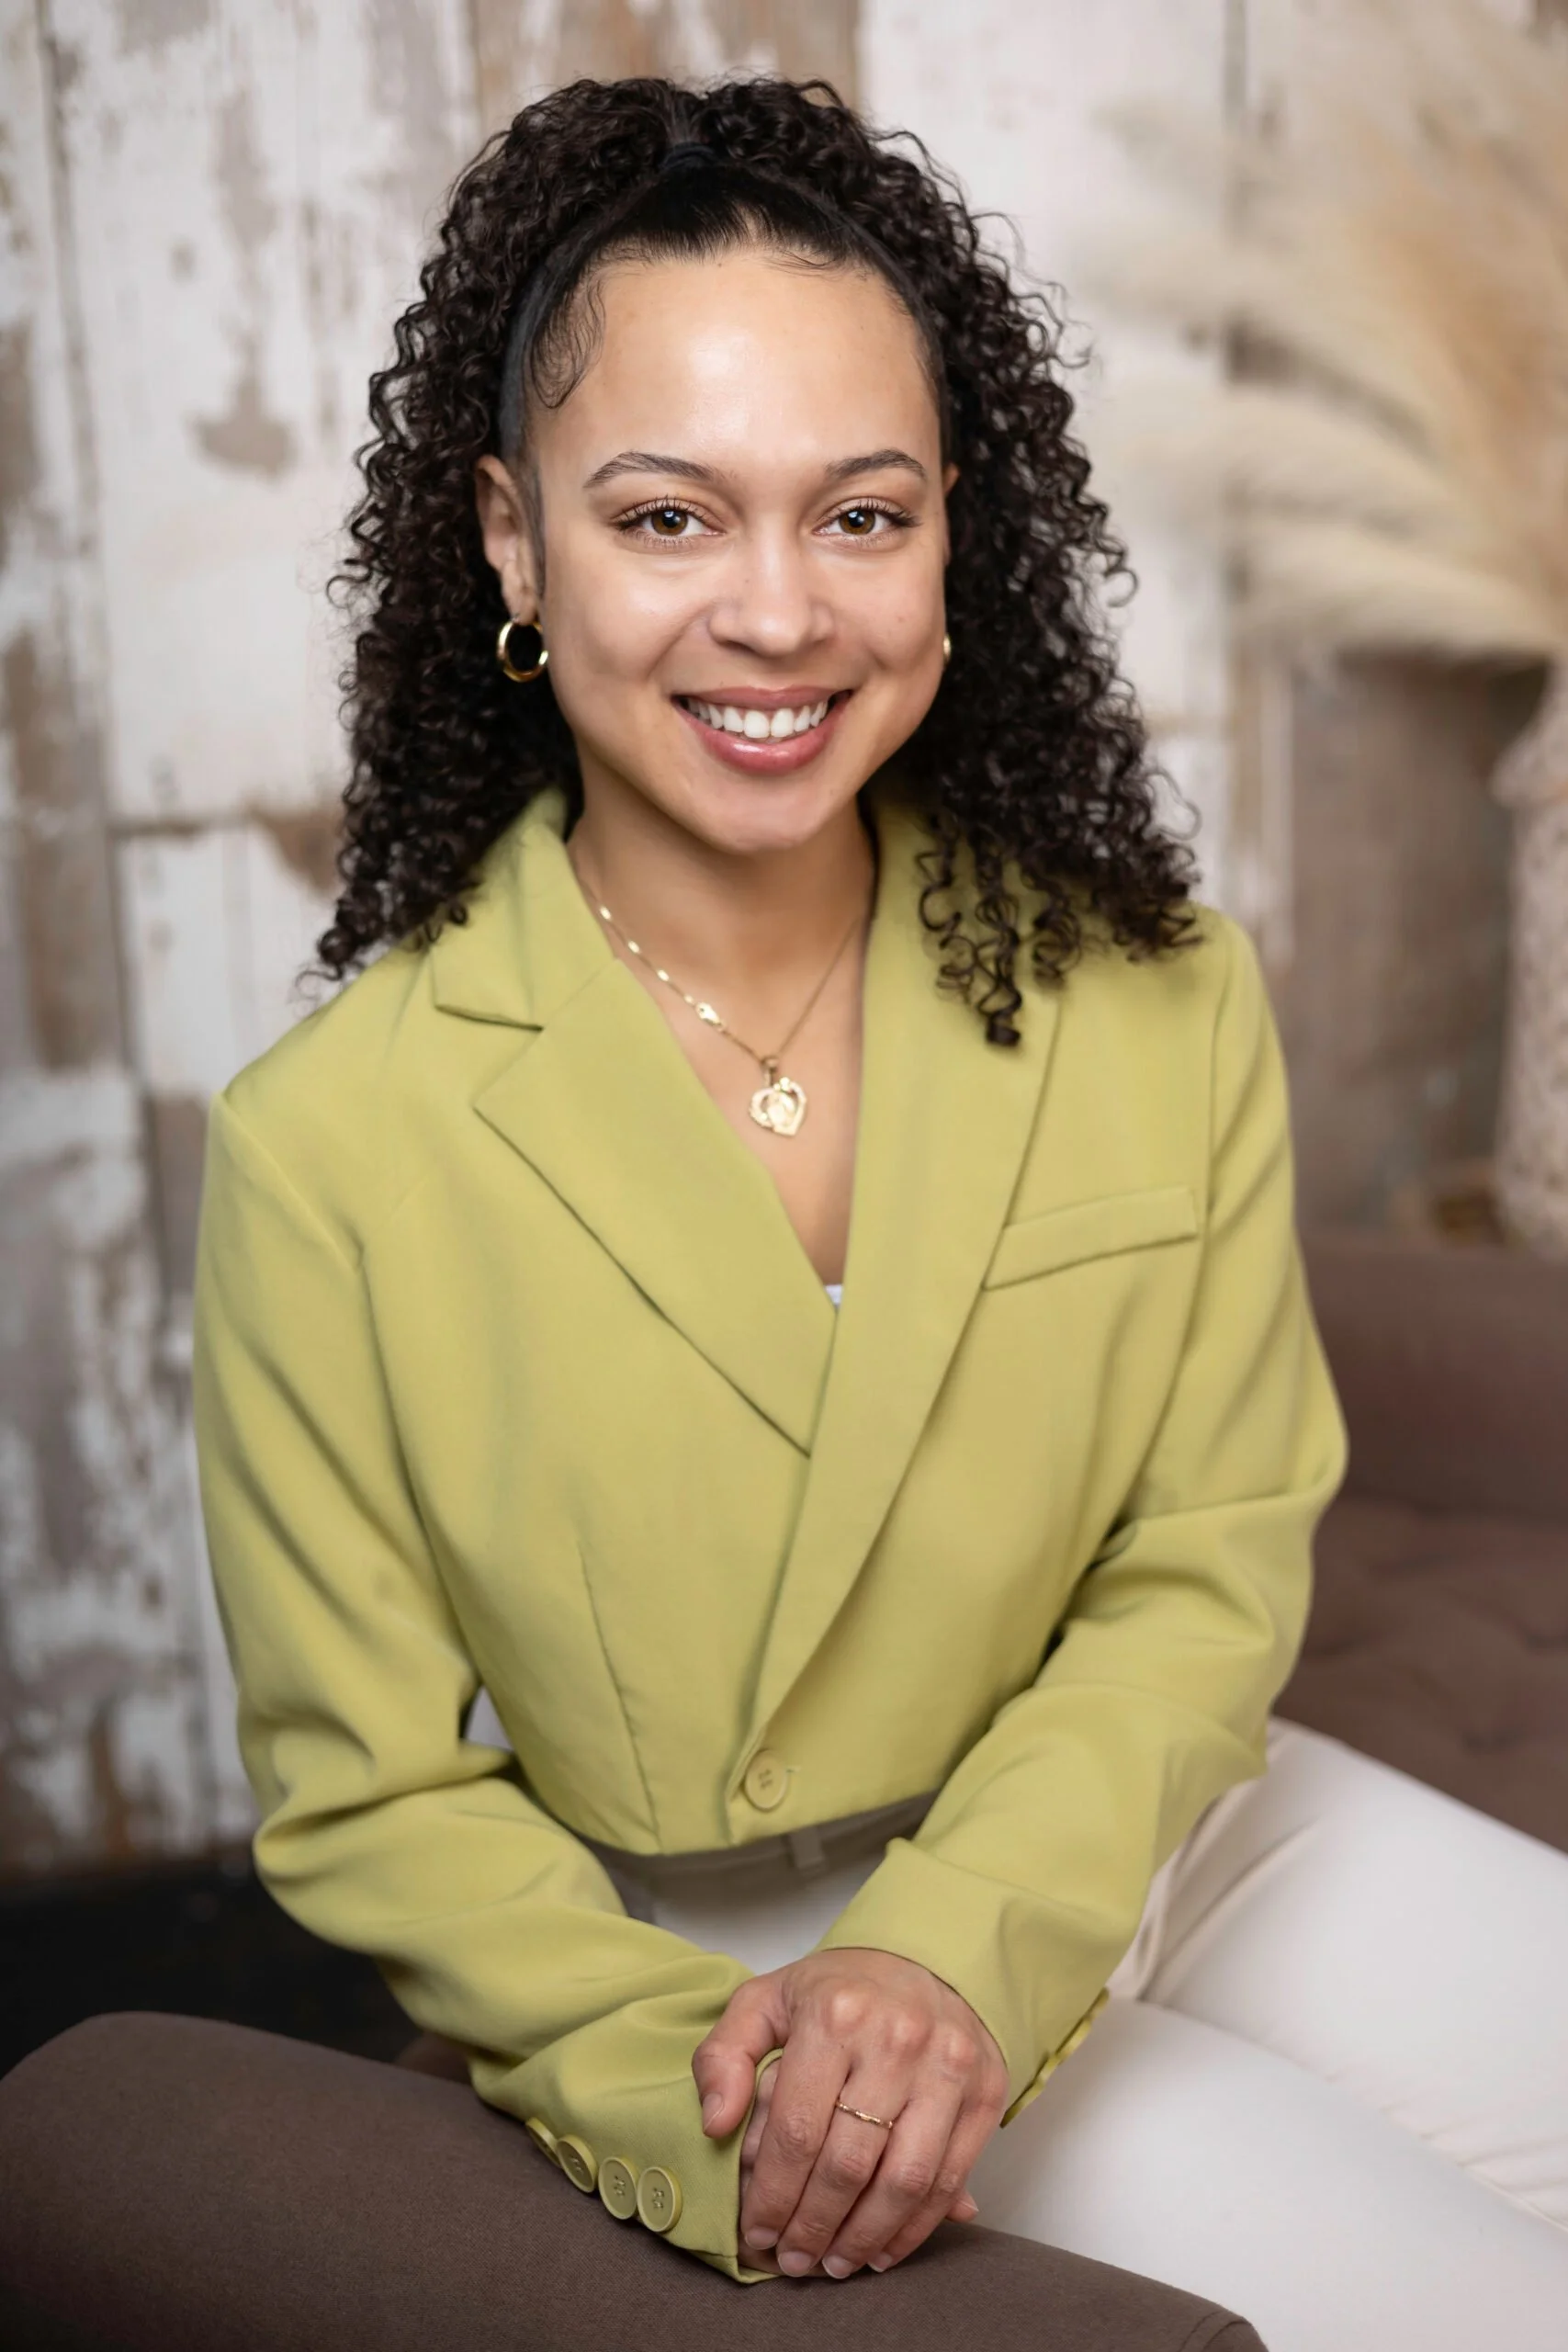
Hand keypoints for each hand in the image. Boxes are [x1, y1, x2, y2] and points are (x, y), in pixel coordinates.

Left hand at [693, 1947, 1005, 2278]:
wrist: (927, 1960)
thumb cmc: (838, 1992)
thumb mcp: (766, 2001)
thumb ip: (724, 2056)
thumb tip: (715, 2124)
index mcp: (835, 2013)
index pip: (797, 2129)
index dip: (773, 2195)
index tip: (756, 2233)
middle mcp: (897, 2038)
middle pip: (848, 2163)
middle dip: (813, 2228)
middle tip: (792, 2261)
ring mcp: (949, 2066)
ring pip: (904, 2181)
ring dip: (864, 2238)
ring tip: (834, 2265)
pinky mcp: (986, 2091)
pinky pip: (949, 2179)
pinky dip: (914, 2228)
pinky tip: (881, 2249)